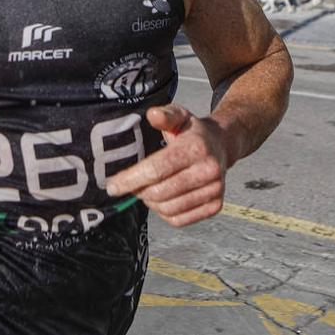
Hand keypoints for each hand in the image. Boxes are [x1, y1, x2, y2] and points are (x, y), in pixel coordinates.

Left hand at [105, 104, 228, 227]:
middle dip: (139, 191)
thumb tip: (152, 114)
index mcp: (196, 147)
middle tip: (130, 186)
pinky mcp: (215, 206)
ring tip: (146, 191)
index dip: (131, 179)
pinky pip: (180, 220)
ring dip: (151, 203)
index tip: (113, 186)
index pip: (157, 169)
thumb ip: (165, 115)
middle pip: (160, 192)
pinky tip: (161, 200)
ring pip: (169, 209)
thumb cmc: (192, 132)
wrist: (221, 145)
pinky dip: (165, 214)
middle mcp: (208, 170)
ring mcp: (214, 191)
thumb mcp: (179, 115)